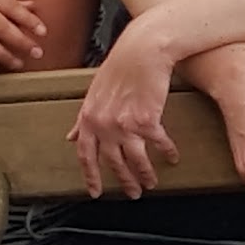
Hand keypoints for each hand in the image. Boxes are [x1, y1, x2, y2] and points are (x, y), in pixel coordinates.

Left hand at [68, 41, 180, 197]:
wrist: (141, 51)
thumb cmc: (119, 67)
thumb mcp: (94, 93)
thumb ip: (84, 118)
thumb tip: (72, 136)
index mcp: (88, 118)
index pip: (86, 155)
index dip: (91, 176)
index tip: (95, 192)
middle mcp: (104, 125)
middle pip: (113, 163)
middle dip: (124, 181)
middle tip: (132, 193)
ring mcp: (125, 125)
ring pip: (136, 160)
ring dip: (145, 175)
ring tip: (151, 183)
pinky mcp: (147, 120)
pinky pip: (158, 144)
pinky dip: (167, 152)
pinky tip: (172, 157)